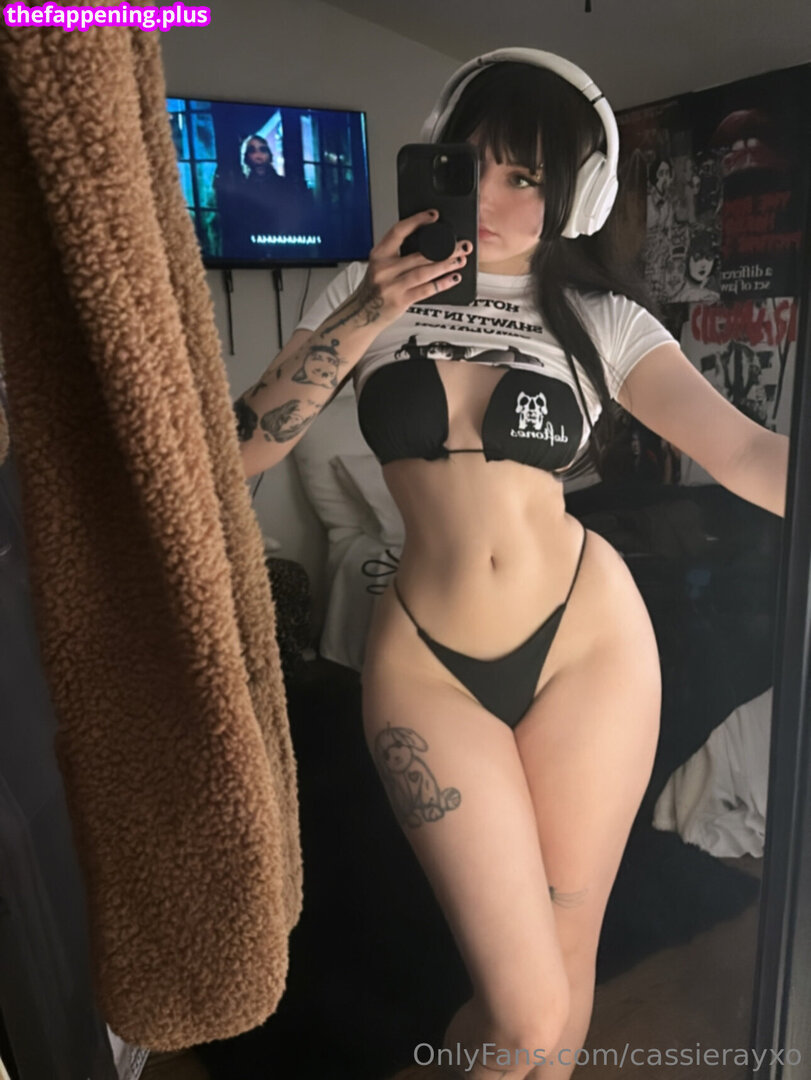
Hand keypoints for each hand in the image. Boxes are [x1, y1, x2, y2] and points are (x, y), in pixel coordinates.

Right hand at [352, 210, 470, 325]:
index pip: (398, 231)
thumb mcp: (379, 266)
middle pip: (419, 254)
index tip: (433, 216)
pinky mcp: (400, 301)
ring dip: (446, 265)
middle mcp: (384, 269)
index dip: (417, 221)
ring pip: (424, 272)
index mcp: (378, 255)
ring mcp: (392, 286)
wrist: (362, 314)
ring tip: (460, 260)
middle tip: (462, 245)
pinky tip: (452, 278)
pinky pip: (425, 290)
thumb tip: (427, 244)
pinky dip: (441, 283)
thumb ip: (396, 255)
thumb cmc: (374, 289)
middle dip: (445, 250)